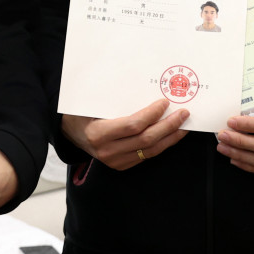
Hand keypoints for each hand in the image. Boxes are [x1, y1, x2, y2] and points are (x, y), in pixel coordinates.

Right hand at [61, 99, 188, 171]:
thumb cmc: (82, 114)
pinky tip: (171, 135)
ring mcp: (115, 161)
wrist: (70, 133)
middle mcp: (107, 150)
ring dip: (170, 137)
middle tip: (183, 113)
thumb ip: (113, 99)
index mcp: (98, 133)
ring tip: (183, 125)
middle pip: (146, 140)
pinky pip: (147, 156)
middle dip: (168, 126)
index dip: (151, 114)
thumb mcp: (91, 103)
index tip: (164, 103)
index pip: (132, 125)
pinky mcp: (122, 166)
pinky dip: (162, 145)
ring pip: (150, 151)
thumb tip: (143, 87)